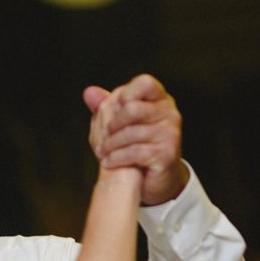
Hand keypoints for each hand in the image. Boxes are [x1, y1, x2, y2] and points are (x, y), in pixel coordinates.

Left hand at [83, 74, 188, 205]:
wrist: (151, 178)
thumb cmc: (134, 145)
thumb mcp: (118, 124)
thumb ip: (106, 106)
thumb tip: (88, 92)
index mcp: (159, 100)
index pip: (145, 82)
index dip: (125, 93)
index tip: (115, 109)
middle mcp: (170, 113)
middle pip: (132, 109)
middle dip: (110, 125)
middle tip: (103, 138)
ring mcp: (170, 133)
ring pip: (130, 132)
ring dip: (109, 145)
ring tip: (102, 153)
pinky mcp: (167, 154)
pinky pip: (134, 152)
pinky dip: (115, 158)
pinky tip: (108, 162)